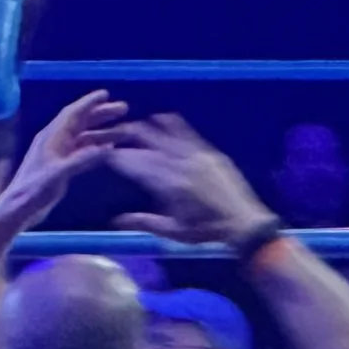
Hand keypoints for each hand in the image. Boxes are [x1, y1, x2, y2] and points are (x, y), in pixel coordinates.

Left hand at [0, 91, 127, 221]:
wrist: (20, 208)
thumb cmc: (35, 188)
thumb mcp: (58, 173)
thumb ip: (82, 160)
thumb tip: (107, 147)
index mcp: (52, 136)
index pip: (73, 113)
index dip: (89, 102)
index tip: (106, 94)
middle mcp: (56, 140)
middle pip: (82, 122)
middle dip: (102, 114)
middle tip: (123, 108)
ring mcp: (59, 153)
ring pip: (85, 137)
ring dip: (103, 132)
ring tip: (124, 131)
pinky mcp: (62, 166)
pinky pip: (83, 151)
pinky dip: (97, 147)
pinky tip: (111, 148)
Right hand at [106, 113, 278, 247]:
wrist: (245, 222)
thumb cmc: (207, 231)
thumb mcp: (174, 231)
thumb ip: (144, 222)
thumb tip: (115, 220)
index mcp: (170, 185)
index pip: (137, 165)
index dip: (119, 157)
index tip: (104, 153)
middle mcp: (182, 165)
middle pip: (149, 143)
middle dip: (128, 136)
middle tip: (112, 134)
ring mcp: (198, 155)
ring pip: (166, 134)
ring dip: (147, 127)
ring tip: (131, 124)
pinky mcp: (211, 152)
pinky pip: (188, 133)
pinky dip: (173, 124)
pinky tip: (162, 117)